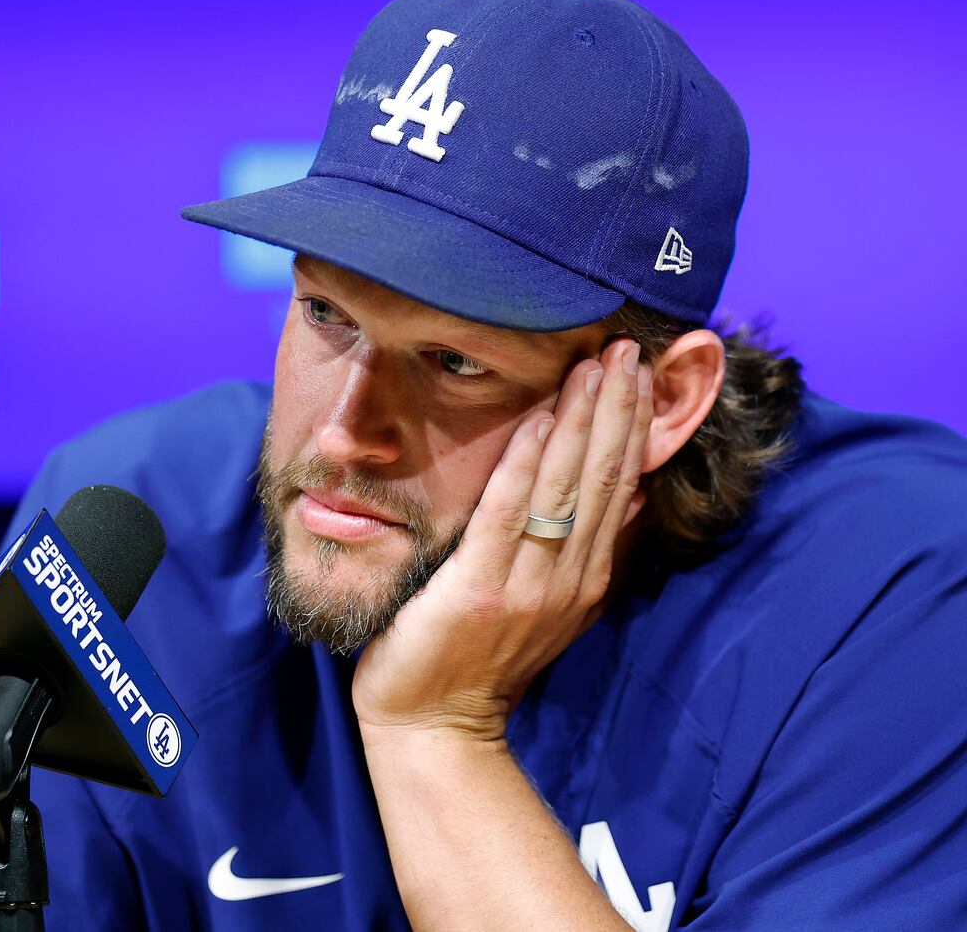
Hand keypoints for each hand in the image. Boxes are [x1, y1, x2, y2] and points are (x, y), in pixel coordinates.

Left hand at [352, 338, 653, 742]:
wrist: (434, 724)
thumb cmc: (477, 658)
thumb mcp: (546, 605)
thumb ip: (584, 554)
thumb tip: (628, 499)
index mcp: (584, 579)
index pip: (617, 487)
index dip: (631, 427)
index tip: (639, 372)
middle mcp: (568, 579)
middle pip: (602, 479)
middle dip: (617, 409)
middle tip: (628, 347)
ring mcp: (527, 585)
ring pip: (566, 489)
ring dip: (583, 421)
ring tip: (596, 365)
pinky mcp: (480, 589)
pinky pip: (508, 514)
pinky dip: (526, 462)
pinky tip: (538, 417)